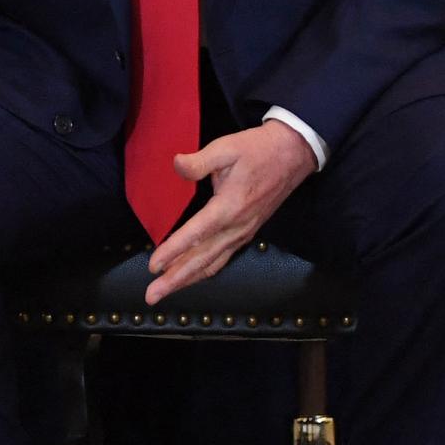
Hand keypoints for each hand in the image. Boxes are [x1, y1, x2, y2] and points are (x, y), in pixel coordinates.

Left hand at [143, 120, 321, 304]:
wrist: (293, 154)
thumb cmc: (257, 150)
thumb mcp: (227, 148)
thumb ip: (200, 161)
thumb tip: (176, 164)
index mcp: (229, 207)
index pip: (196, 234)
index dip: (174, 251)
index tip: (153, 266)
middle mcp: (236, 227)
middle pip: (202, 259)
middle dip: (175, 279)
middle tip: (151, 296)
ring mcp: (243, 232)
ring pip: (212, 263)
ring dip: (187, 279)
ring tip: (165, 292)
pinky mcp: (247, 232)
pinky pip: (223, 258)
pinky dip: (204, 271)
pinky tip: (191, 276)